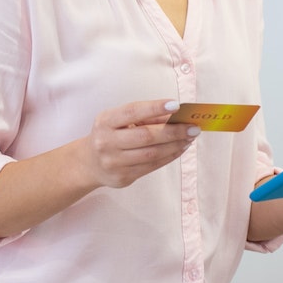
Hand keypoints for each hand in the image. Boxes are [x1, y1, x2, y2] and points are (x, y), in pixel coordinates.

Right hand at [80, 99, 197, 191]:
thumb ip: (144, 117)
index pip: (132, 112)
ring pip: (152, 154)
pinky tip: (180, 148)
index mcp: (105, 121)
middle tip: (193, 127)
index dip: (154, 108)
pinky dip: (169, 156)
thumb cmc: (110, 135)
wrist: (88, 163)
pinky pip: (152, 166)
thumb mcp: (118, 121)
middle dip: (173, 131)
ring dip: (175, 145)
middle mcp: (106, 142)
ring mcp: (113, 162)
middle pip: (146, 136)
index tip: (176, 105)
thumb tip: (176, 115)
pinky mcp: (123, 177)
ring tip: (190, 137)